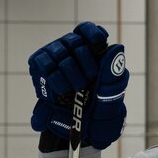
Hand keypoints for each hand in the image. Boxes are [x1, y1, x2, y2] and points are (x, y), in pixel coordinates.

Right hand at [28, 21, 128, 149]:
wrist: (82, 127)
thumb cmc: (100, 108)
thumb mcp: (111, 91)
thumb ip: (113, 70)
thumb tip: (117, 47)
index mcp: (92, 52)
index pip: (87, 30)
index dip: (91, 34)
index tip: (98, 43)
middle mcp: (72, 51)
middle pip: (74, 41)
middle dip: (83, 60)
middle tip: (89, 79)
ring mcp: (55, 58)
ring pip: (58, 51)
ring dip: (69, 72)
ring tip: (76, 88)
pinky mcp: (40, 69)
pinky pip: (43, 63)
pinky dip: (54, 78)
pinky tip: (61, 90)